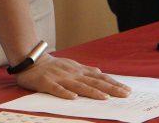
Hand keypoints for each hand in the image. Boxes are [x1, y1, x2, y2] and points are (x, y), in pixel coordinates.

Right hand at [15, 54, 130, 99]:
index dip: (114, 84)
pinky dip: (65, 93)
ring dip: (92, 92)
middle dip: (110, 88)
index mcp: (79, 70)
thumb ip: (86, 70)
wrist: (31, 60)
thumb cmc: (53, 65)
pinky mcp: (46, 82)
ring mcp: (60, 77)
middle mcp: (72, 73)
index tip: (127, 90)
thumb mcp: (72, 65)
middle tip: (124, 95)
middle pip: (94, 82)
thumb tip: (100, 72)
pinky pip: (56, 89)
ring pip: (78, 85)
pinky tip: (73, 98)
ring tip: (105, 98)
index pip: (100, 78)